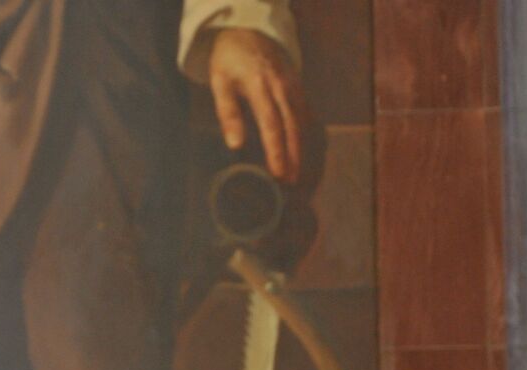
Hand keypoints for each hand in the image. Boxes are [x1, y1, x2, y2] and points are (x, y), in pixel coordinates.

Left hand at [207, 28, 305, 183]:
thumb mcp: (220, 82)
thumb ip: (228, 113)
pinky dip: (306, 134)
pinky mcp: (299, 86)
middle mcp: (281, 87)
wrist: (249, 30)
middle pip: (292, 126)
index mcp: (259, 86)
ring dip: (301, 148)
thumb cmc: (230, 60)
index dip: (275, 150)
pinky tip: (303, 152)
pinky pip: (305, 113)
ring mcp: (293, 86)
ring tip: (298, 174)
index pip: (270, 124)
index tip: (278, 173)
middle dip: (293, 156)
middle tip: (292, 181)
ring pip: (302, 121)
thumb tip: (235, 145)